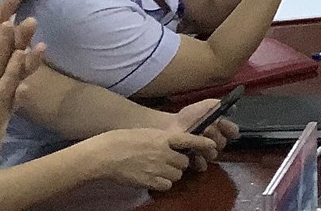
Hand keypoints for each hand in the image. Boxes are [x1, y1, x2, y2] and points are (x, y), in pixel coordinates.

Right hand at [87, 128, 212, 191]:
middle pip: (184, 162)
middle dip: (180, 163)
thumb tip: (176, 144)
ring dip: (171, 174)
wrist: (108, 154)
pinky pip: (166, 185)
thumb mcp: (149, 134)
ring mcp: (158, 167)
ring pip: (177, 175)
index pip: (190, 140)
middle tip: (168, 162)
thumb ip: (164, 139)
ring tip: (158, 169)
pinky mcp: (150, 181)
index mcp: (164, 138)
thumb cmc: (126, 140)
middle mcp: (164, 152)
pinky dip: (162, 184)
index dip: (203, 144)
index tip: (213, 146)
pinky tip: (153, 178)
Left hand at [170, 99, 239, 158]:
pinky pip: (202, 164)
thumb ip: (217, 105)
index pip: (232, 131)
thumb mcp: (203, 106)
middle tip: (206, 130)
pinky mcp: (195, 161)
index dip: (230, 129)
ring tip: (199, 143)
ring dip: (207, 149)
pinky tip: (195, 155)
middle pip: (223, 143)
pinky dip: (199, 161)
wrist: (170, 127)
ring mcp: (205, 152)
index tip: (221, 123)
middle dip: (215, 136)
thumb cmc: (188, 116)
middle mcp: (215, 140)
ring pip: (213, 154)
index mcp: (219, 128)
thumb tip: (234, 107)